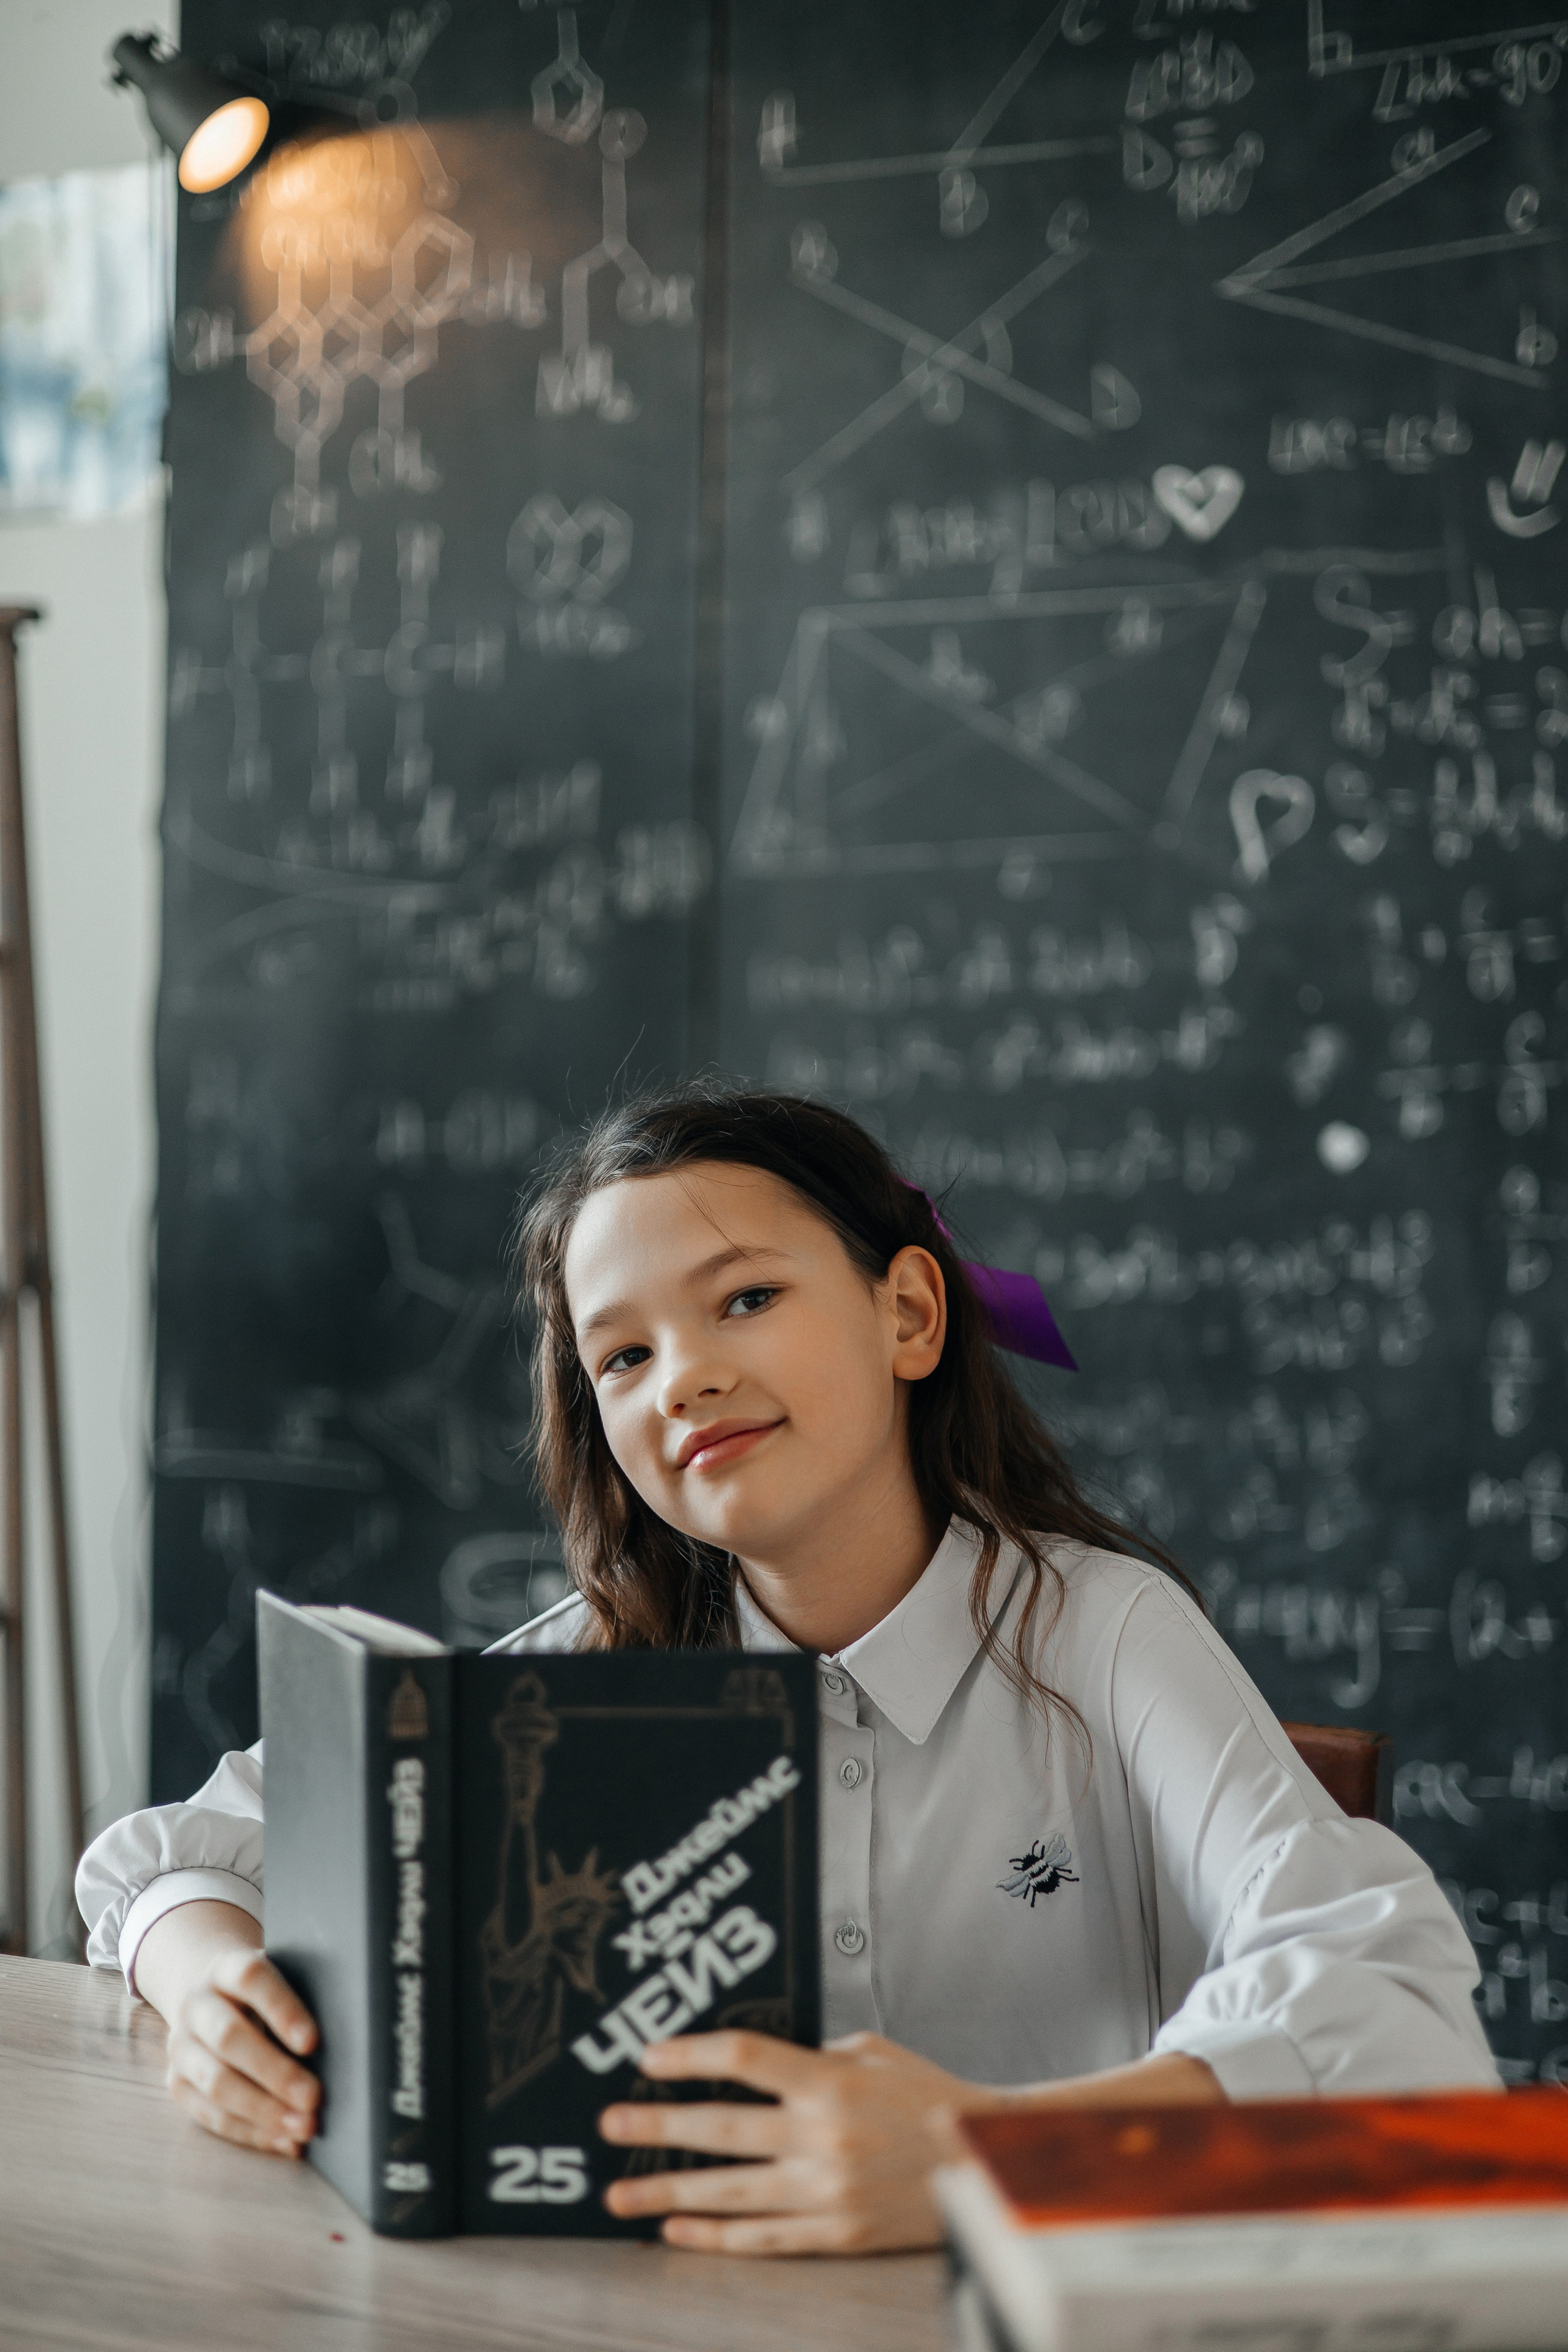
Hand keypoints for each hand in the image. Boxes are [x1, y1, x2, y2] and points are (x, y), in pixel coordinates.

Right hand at [137, 1903, 320, 2158]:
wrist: (206, 1994)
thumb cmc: (264, 1990)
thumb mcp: (281, 1975)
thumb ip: (306, 1993)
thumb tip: (353, 2033)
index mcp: (226, 1967)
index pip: (252, 1979)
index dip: (282, 2010)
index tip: (314, 2041)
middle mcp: (197, 2004)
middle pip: (229, 2037)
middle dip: (275, 2072)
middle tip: (315, 2097)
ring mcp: (181, 2046)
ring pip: (216, 2082)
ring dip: (263, 2111)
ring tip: (304, 2127)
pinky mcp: (177, 2083)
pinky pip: (211, 2115)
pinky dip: (251, 2132)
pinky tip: (284, 2140)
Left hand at [598, 2029, 991, 2254]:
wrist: (981, 2161)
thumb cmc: (926, 2097)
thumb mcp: (872, 2053)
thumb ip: (812, 2056)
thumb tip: (754, 2063)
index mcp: (831, 2083)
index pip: (744, 2059)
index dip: (691, 2056)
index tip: (650, 2057)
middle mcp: (822, 2138)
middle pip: (721, 2129)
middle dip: (658, 2125)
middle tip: (612, 2123)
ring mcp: (826, 2192)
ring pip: (729, 2192)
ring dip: (668, 2192)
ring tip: (620, 2193)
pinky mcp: (835, 2234)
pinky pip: (763, 2238)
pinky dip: (716, 2236)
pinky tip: (679, 2232)